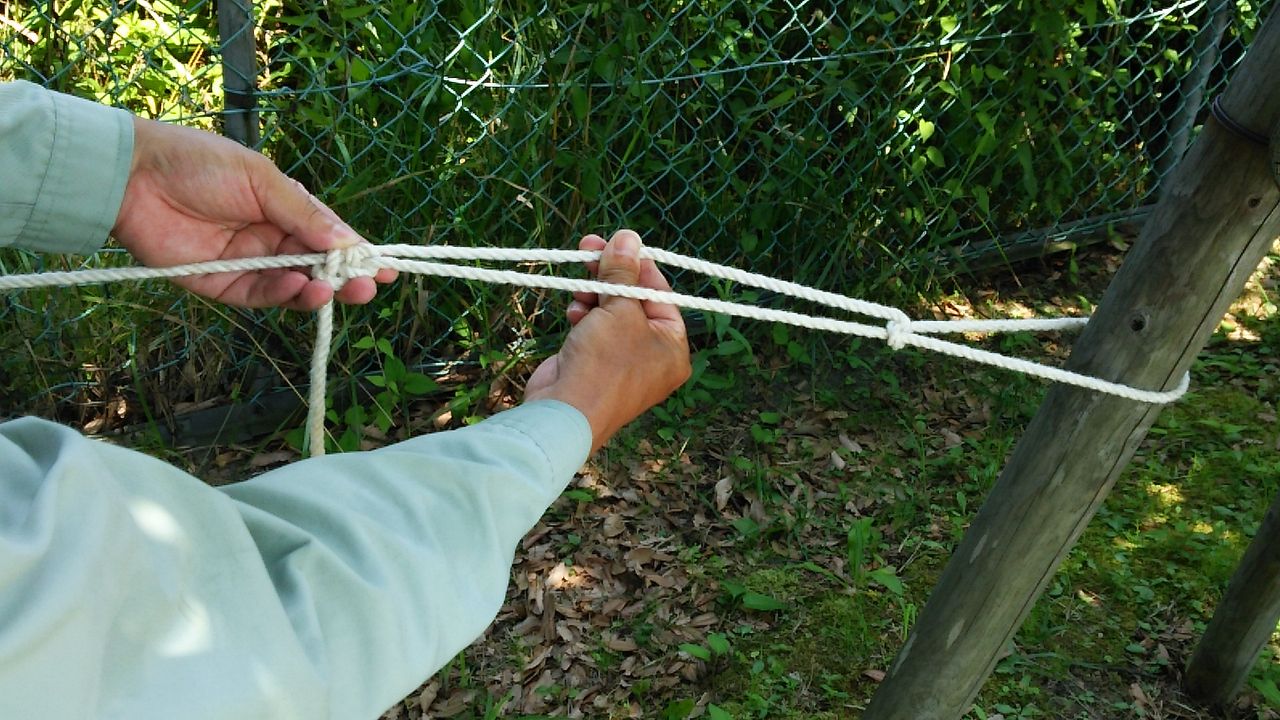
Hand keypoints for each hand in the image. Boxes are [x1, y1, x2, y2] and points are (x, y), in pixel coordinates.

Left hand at [111, 117, 394, 309]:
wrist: (134, 176)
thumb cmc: (199, 163)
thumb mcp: (262, 181)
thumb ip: (304, 215)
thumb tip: (349, 242)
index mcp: (285, 208)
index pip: (329, 237)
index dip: (357, 253)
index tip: (385, 268)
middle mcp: (270, 238)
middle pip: (317, 267)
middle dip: (344, 278)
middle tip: (368, 288)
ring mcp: (247, 264)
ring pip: (292, 286)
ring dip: (316, 290)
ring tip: (334, 290)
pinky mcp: (221, 285)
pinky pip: (259, 296)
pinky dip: (282, 295)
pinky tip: (299, 288)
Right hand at [525, 230, 691, 452]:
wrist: (565, 413)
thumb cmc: (605, 363)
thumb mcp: (619, 310)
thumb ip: (623, 272)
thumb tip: (627, 238)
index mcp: (673, 347)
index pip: (661, 294)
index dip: (639, 266)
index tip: (620, 242)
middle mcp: (652, 356)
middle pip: (633, 301)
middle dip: (610, 275)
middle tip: (589, 247)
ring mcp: (621, 362)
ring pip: (610, 312)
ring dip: (594, 293)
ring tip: (579, 282)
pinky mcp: (593, 363)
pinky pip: (593, 328)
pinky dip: (583, 315)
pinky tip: (574, 311)